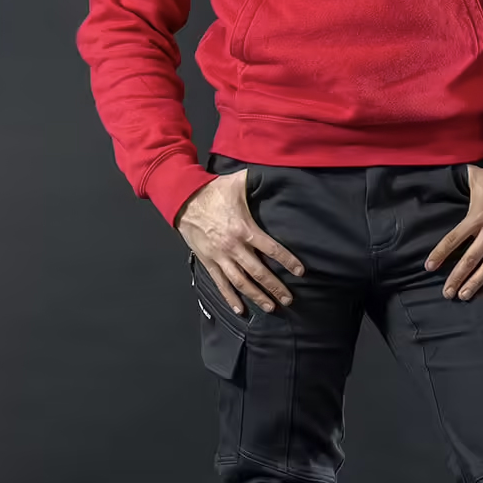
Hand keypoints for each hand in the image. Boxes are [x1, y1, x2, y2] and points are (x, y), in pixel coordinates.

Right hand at [175, 169, 304, 313]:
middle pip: (259, 272)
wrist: (182, 200)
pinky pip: (221, 284)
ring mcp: (220, 257)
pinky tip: (240, 310)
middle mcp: (233, 247)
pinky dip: (230, 298)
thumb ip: (256, 181)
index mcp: (244, 229)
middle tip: (289, 299)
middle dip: (275, 287)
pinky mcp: (208, 262)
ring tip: (271, 307)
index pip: (272, 249)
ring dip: (257, 296)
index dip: (288, 261)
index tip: (300, 272)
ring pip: (241, 282)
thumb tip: (276, 172)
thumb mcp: (237, 183)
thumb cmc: (213, 191)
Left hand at [424, 165, 482, 299]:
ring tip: (464, 295)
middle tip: (447, 292)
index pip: (453, 239)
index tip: (429, 266)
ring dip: (476, 282)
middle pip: (470, 259)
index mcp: (477, 217)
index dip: (440, 254)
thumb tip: (441, 178)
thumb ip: (459, 183)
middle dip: (457, 278)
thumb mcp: (477, 178)